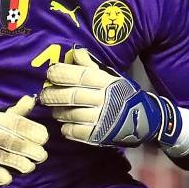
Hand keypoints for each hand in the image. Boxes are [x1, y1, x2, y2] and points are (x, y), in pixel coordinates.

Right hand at [0, 96, 47, 185]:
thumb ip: (14, 112)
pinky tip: (8, 178)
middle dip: (28, 149)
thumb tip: (32, 100)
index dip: (31, 130)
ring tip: (29, 168)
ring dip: (17, 163)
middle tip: (42, 156)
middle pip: (9, 141)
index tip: (44, 138)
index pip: (14, 123)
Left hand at [40, 47, 179, 147]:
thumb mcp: (111, 77)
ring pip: (70, 114)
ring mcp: (100, 118)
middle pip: (70, 96)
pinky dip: (66, 128)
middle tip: (44, 95)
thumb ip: (91, 66)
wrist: (144, 120)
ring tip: (55, 110)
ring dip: (58, 112)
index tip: (50, 73)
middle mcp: (103, 99)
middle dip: (52, 95)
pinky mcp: (97, 135)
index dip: (60, 73)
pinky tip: (65, 124)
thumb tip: (75, 52)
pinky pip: (73, 131)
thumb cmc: (122, 95)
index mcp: (106, 82)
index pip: (79, 75)